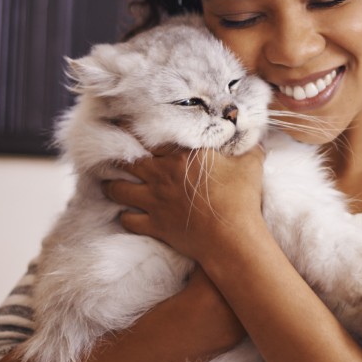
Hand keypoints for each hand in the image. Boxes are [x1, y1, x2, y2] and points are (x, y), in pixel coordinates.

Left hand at [103, 144, 266, 263]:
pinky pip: (129, 219)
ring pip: (119, 189)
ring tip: (108, 182)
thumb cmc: (241, 197)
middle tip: (108, 151)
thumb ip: (247, 145)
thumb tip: (253, 133)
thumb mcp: (249, 162)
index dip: (136, 130)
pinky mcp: (155, 225)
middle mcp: (161, 174)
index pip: (150, 136)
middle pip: (128, 161)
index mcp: (181, 155)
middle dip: (116, 155)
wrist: (231, 237)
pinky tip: (125, 213)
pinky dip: (125, 215)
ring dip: (111, 185)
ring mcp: (154, 200)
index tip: (126, 124)